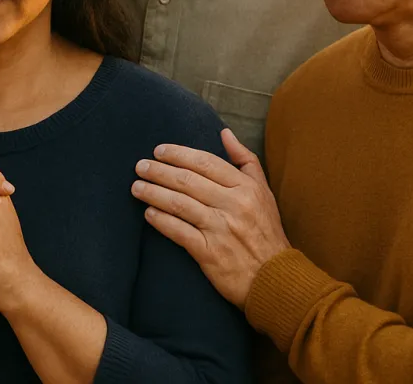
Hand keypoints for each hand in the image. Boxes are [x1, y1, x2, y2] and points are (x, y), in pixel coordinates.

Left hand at [132, 129, 289, 308]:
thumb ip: (245, 160)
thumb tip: (224, 133)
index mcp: (246, 187)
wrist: (275, 279)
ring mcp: (221, 229)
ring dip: (153, 193)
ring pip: (179, 204)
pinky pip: (179, 232)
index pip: (205, 162)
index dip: (178, 154)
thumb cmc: (266, 232)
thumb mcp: (264, 192)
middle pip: (188, 181)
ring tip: (136, 187)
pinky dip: (161, 221)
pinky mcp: (210, 253)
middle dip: (159, 171)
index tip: (158, 151)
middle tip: (140, 166)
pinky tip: (148, 213)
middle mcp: (234, 205)